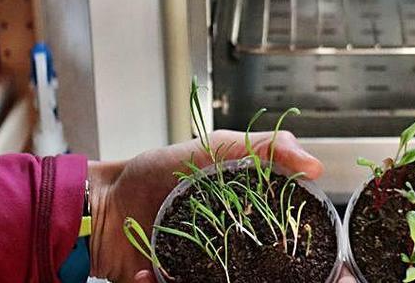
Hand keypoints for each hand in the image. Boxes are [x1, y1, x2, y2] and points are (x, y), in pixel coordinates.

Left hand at [87, 130, 323, 282]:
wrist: (100, 204)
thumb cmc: (155, 171)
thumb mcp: (214, 146)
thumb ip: (264, 147)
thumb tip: (313, 166)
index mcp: (248, 214)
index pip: (284, 233)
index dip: (292, 241)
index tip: (291, 242)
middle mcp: (231, 246)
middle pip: (262, 270)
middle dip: (257, 272)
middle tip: (235, 260)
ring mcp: (203, 270)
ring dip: (209, 280)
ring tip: (186, 264)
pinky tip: (148, 272)